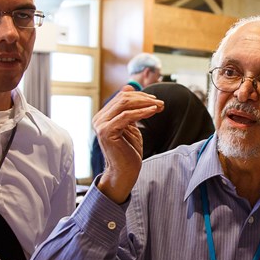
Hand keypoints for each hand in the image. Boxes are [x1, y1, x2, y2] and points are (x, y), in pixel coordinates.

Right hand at [93, 87, 162, 203]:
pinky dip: (141, 112)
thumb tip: (128, 86)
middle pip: (123, 98)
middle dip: (144, 99)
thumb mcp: (130, 126)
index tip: (156, 101)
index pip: (122, 97)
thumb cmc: (128, 151)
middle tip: (161, 103)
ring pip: (124, 104)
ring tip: (160, 106)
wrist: (124, 172)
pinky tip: (153, 111)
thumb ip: (129, 109)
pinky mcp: (107, 131)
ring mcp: (101, 125)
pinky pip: (126, 116)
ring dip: (145, 103)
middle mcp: (99, 119)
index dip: (140, 96)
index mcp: (103, 116)